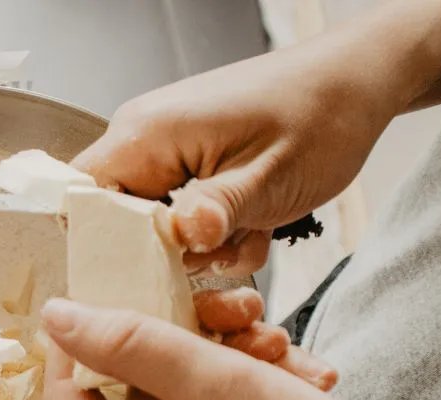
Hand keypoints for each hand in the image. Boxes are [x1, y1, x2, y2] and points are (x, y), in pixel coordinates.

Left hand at [41, 298, 440, 399]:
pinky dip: (246, 387)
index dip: (87, 335)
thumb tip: (59, 317)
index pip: (65, 394)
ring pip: (177, 394)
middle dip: (181, 338)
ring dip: (226, 357)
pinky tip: (296, 370)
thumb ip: (131, 344)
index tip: (121, 285)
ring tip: (277, 342)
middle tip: (234, 310)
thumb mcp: (216, 386)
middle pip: (127, 387)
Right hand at [68, 36, 400, 387]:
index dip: (99, 247)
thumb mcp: (271, 176)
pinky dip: (216, 236)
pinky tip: (253, 226)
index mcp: (148, 133)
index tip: (142, 276)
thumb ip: (216, 211)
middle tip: (216, 254)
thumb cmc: (322, 113)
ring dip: (198, 249)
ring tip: (247, 235)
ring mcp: (167, 152)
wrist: (359, 82)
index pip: (81, 199)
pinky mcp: (188, 165)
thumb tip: (176, 238)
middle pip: (115, 221)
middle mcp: (145, 138)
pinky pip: (180, 218)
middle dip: (163, 255)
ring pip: (152, 227)